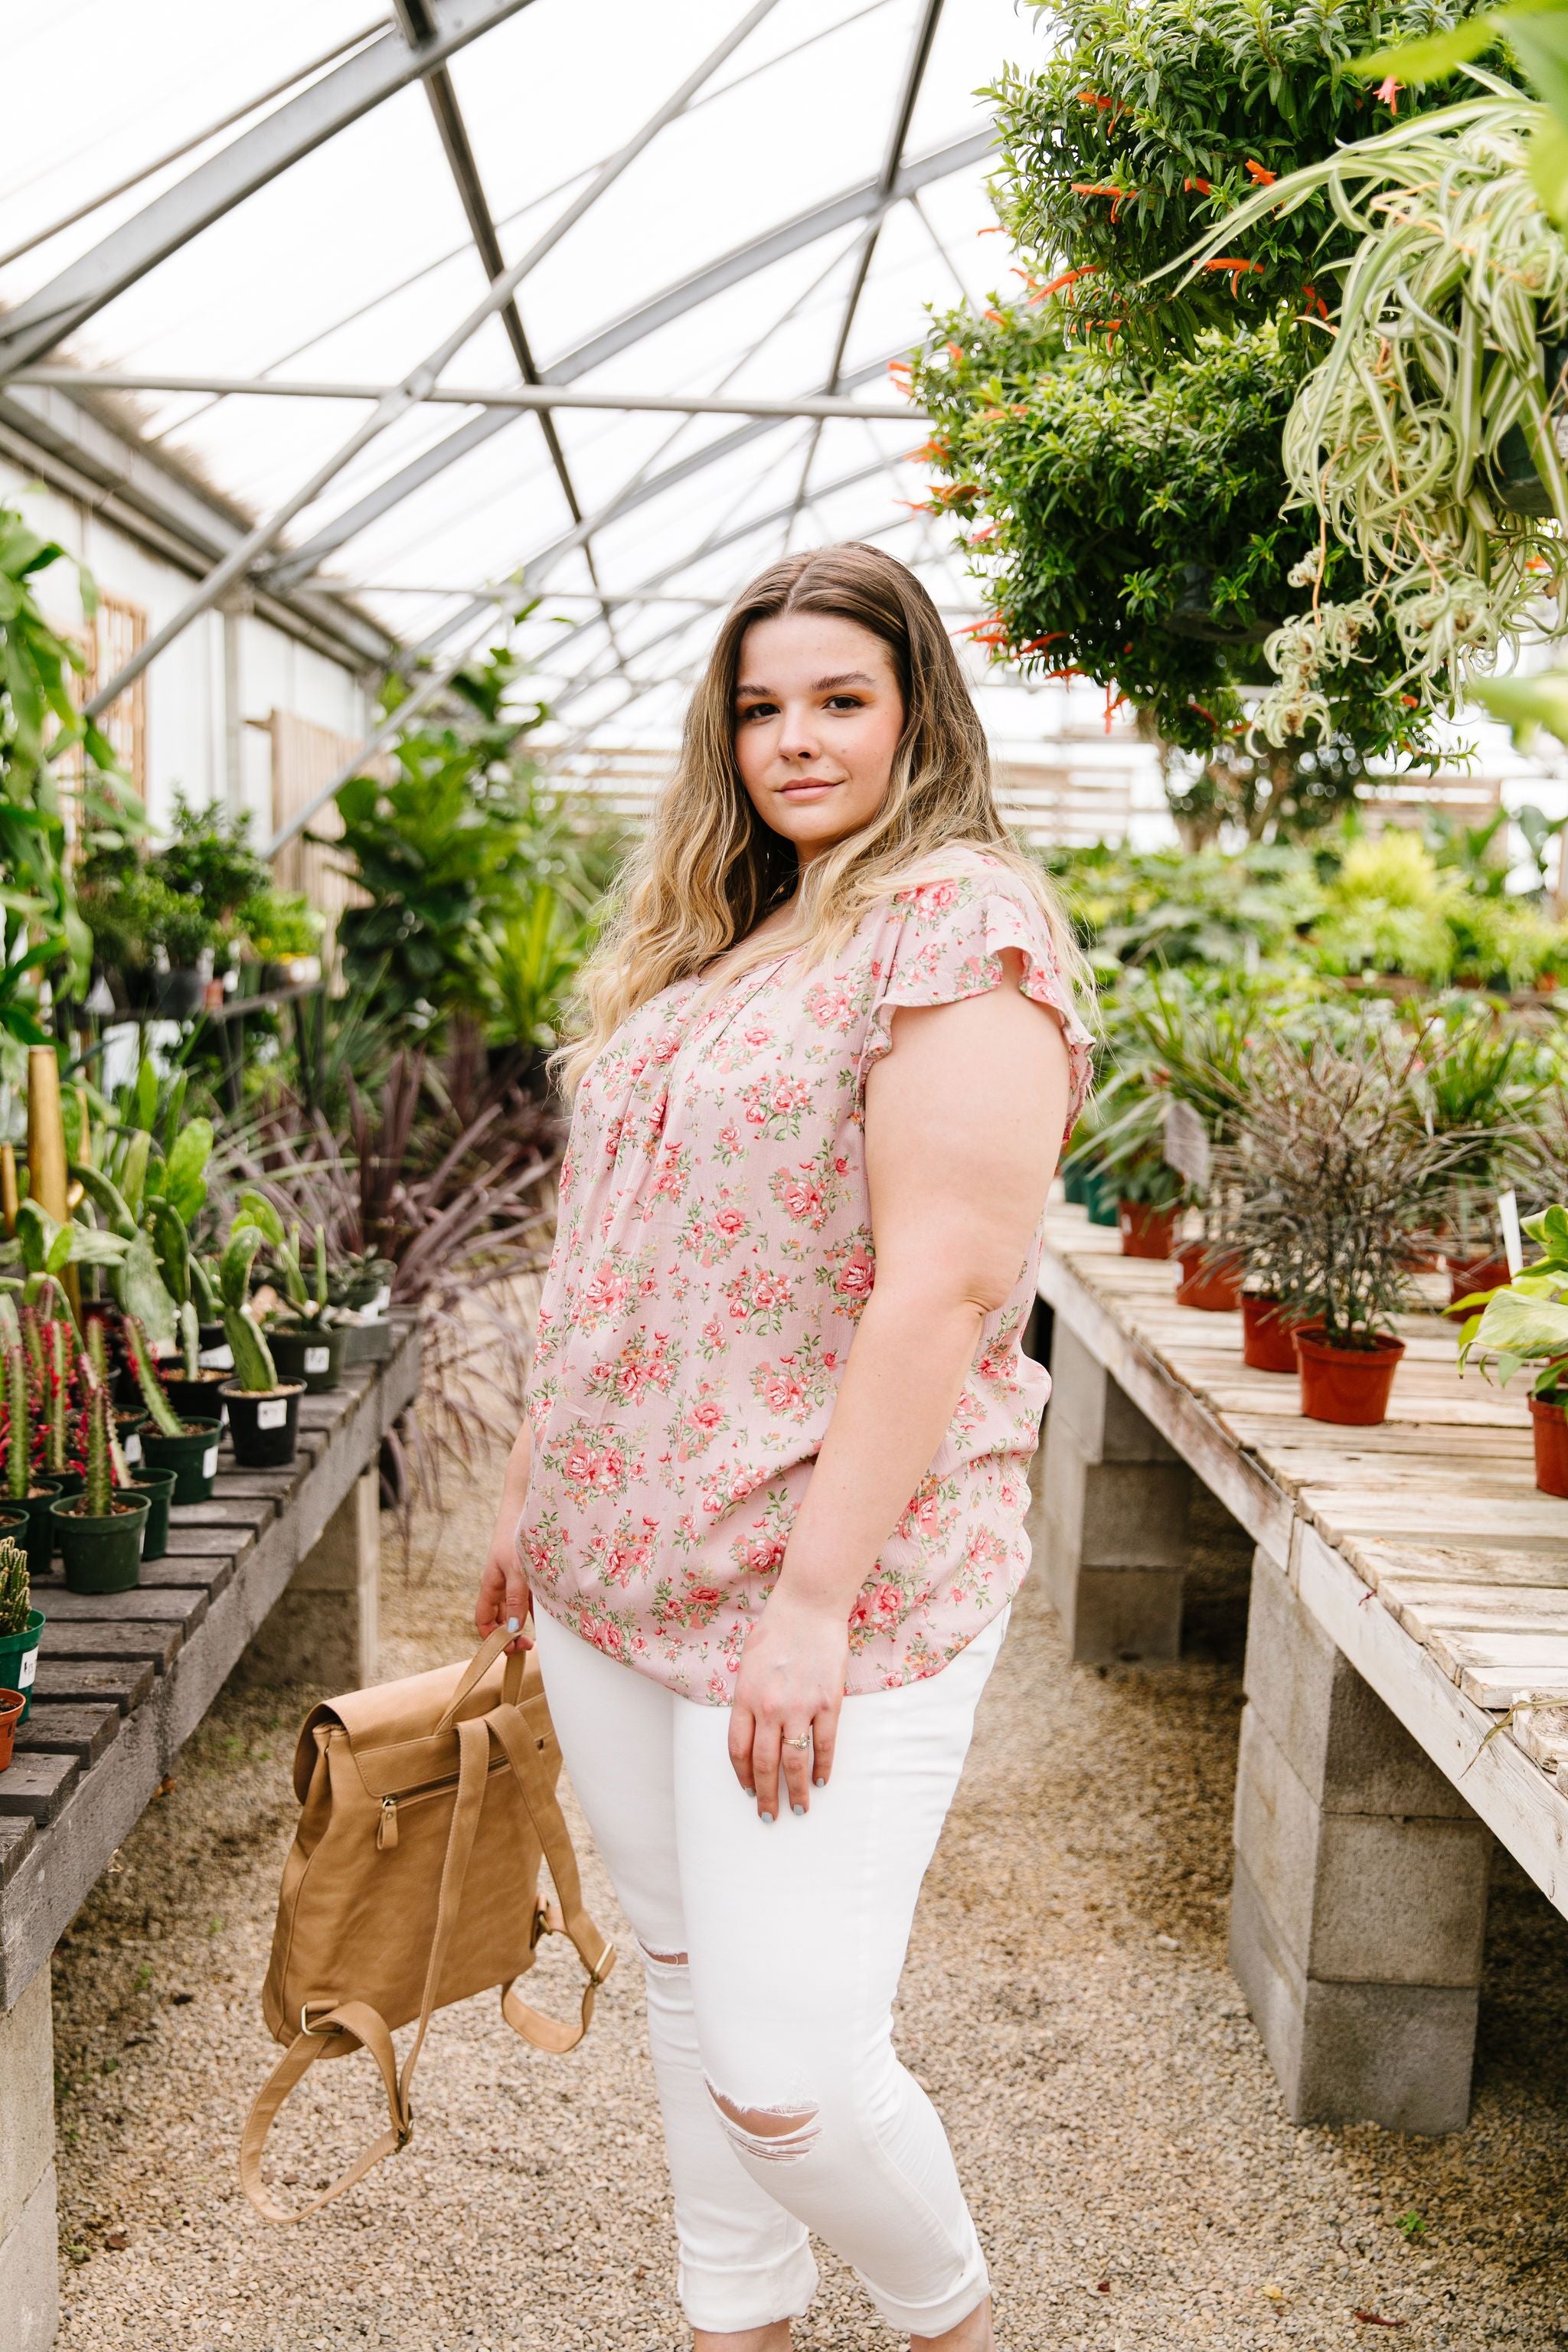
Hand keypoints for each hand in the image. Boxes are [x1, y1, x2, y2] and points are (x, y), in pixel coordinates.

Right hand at [474, 1506, 532, 1655]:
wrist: (528, 1502)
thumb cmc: (518, 1533)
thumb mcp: (517, 1569)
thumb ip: (514, 1599)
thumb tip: (511, 1629)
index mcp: (491, 1584)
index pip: (483, 1619)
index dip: (491, 1638)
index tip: (509, 1649)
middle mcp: (501, 1582)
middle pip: (500, 1616)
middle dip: (510, 1634)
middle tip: (529, 1645)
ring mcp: (516, 1576)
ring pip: (517, 1606)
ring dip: (526, 1620)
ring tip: (542, 1633)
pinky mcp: (530, 1569)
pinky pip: (532, 1593)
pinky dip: (538, 1604)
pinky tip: (552, 1609)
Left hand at [729, 1591, 848, 1821]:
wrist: (808, 1607)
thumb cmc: (776, 1631)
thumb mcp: (747, 1664)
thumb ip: (746, 1698)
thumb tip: (748, 1728)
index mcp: (745, 1698)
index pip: (738, 1751)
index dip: (744, 1777)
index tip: (749, 1792)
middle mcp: (769, 1708)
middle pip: (765, 1764)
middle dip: (767, 1796)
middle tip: (770, 1816)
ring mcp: (800, 1706)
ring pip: (795, 1761)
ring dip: (795, 1791)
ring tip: (800, 1809)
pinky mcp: (828, 1703)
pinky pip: (824, 1744)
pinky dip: (823, 1767)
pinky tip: (820, 1781)